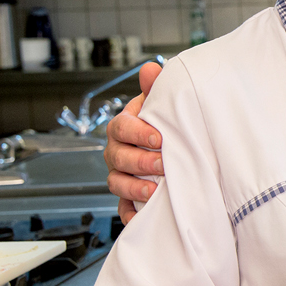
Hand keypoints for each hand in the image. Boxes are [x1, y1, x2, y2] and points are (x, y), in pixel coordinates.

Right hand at [105, 61, 164, 222]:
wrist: (168, 146)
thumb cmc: (161, 123)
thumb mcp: (159, 104)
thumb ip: (155, 87)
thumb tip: (151, 68)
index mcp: (124, 127)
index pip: (122, 127)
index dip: (137, 132)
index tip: (158, 137)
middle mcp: (117, 151)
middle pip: (118, 157)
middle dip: (139, 162)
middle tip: (162, 164)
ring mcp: (120, 174)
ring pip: (116, 183)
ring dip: (133, 188)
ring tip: (154, 191)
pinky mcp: (127, 197)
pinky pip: (122, 208)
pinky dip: (130, 213)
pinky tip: (141, 217)